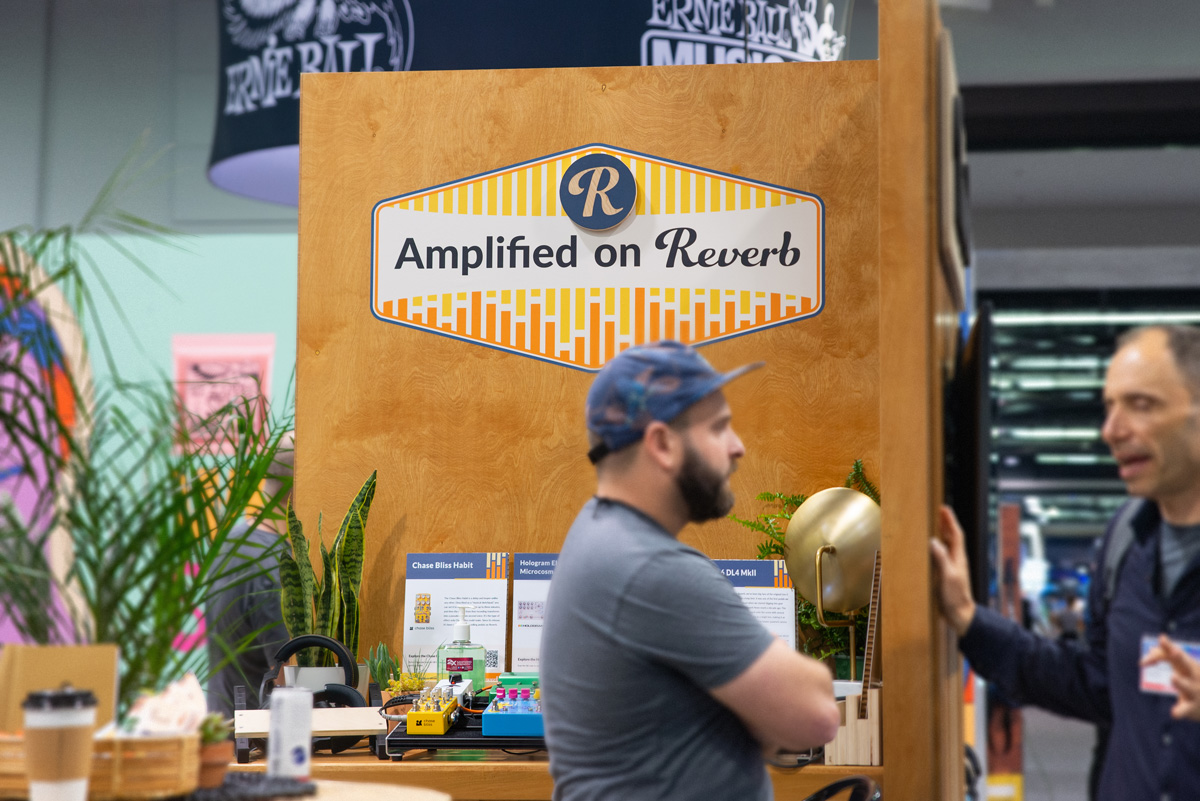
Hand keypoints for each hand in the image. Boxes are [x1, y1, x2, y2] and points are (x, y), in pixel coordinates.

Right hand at [929, 505, 976, 636]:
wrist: (960, 615)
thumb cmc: (955, 597)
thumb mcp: (947, 576)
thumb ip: (941, 559)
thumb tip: (933, 541)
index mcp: (958, 558)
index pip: (956, 534)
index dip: (950, 521)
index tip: (944, 508)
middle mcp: (956, 560)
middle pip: (952, 537)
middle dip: (946, 524)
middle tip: (938, 512)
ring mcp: (951, 567)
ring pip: (947, 546)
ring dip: (941, 534)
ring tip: (933, 525)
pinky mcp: (945, 574)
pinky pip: (941, 556)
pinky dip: (936, 547)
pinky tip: (929, 549)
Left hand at [1140, 634, 1199, 720]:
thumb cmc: (1195, 682)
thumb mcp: (1183, 668)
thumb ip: (1167, 657)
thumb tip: (1153, 648)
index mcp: (1189, 665)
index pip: (1174, 654)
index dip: (1159, 654)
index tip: (1142, 662)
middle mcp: (1194, 676)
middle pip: (1187, 664)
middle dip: (1181, 657)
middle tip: (1174, 651)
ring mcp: (1195, 691)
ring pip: (1188, 686)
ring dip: (1181, 682)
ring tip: (1173, 678)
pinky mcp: (1193, 707)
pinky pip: (1186, 709)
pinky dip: (1181, 711)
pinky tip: (1174, 713)